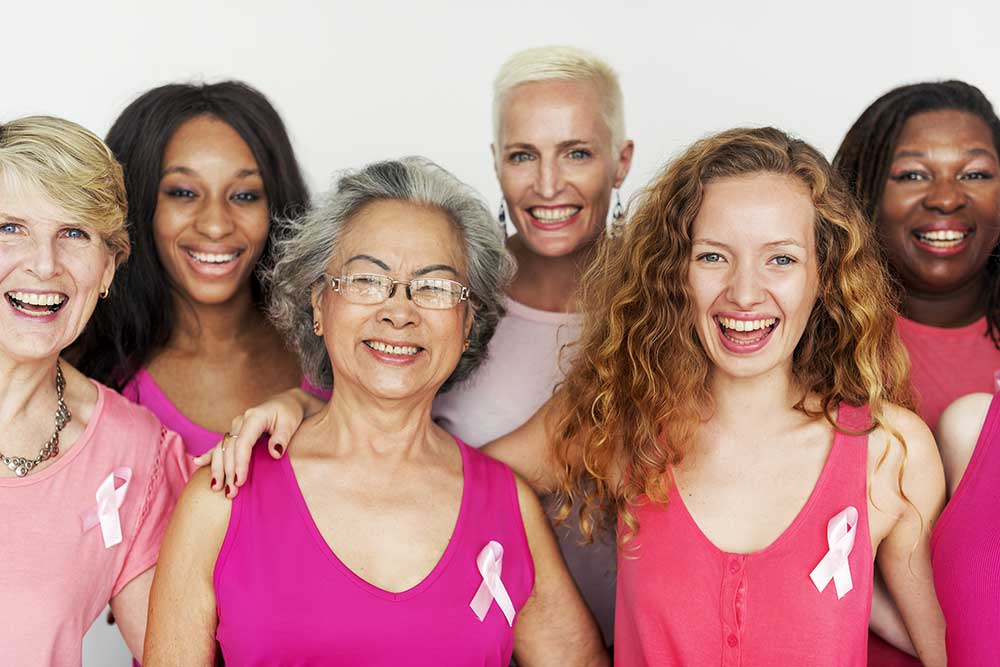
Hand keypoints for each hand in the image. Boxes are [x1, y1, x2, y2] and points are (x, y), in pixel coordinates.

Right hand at [192, 388, 315, 497]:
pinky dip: (208, 455)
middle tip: (231, 492)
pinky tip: (198, 462)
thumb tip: (274, 453)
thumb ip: (281, 438)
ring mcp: (235, 427)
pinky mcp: (234, 433)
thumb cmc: (289, 413)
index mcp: (254, 417)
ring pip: (221, 449)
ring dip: (218, 469)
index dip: (240, 463)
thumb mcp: (290, 423)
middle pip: (229, 449)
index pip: (243, 443)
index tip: (240, 481)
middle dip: (228, 471)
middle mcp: (240, 421)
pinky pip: (219, 445)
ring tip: (216, 487)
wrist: (286, 403)